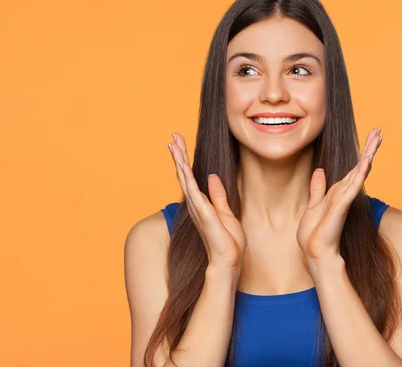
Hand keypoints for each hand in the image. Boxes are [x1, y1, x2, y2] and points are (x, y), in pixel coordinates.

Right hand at [168, 133, 246, 271]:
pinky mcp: (204, 214)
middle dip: (179, 155)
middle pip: (184, 175)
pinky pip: (193, 192)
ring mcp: (198, 209)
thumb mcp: (227, 214)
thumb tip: (212, 177)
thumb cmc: (228, 244)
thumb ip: (218, 196)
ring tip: (173, 145)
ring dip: (179, 161)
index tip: (180, 144)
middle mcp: (196, 205)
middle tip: (173, 137)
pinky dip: (186, 177)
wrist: (228, 262)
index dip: (185, 160)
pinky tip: (182, 165)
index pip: (191, 178)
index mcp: (202, 204)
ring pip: (185, 180)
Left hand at [296, 127, 382, 260]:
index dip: (361, 153)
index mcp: (338, 192)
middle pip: (359, 166)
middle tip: (379, 131)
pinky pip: (352, 185)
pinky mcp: (342, 205)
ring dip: (368, 154)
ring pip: (359, 172)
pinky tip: (367, 161)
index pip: (352, 169)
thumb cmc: (314, 233)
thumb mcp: (314, 204)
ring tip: (377, 139)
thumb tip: (320, 171)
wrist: (315, 251)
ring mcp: (345, 199)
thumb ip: (318, 188)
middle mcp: (344, 193)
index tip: (370, 137)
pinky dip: (360, 173)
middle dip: (369, 148)